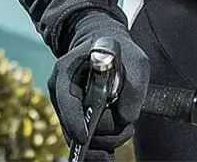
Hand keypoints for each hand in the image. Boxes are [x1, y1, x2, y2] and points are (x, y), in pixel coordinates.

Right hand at [48, 12, 149, 151]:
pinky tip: (110, 151)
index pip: (66, 100)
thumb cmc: (119, 51)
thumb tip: (125, 119)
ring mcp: (65, 107)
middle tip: (127, 129)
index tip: (85, 136)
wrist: (105, 45)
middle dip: (102, 134)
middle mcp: (60, 91)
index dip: (74, 121)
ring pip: (78, 139)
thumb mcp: (135, 61)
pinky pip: (80, 142)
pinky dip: (96, 149)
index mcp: (67, 70)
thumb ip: (133, 88)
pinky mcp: (72, 120)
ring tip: (126, 131)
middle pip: (74, 126)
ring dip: (105, 142)